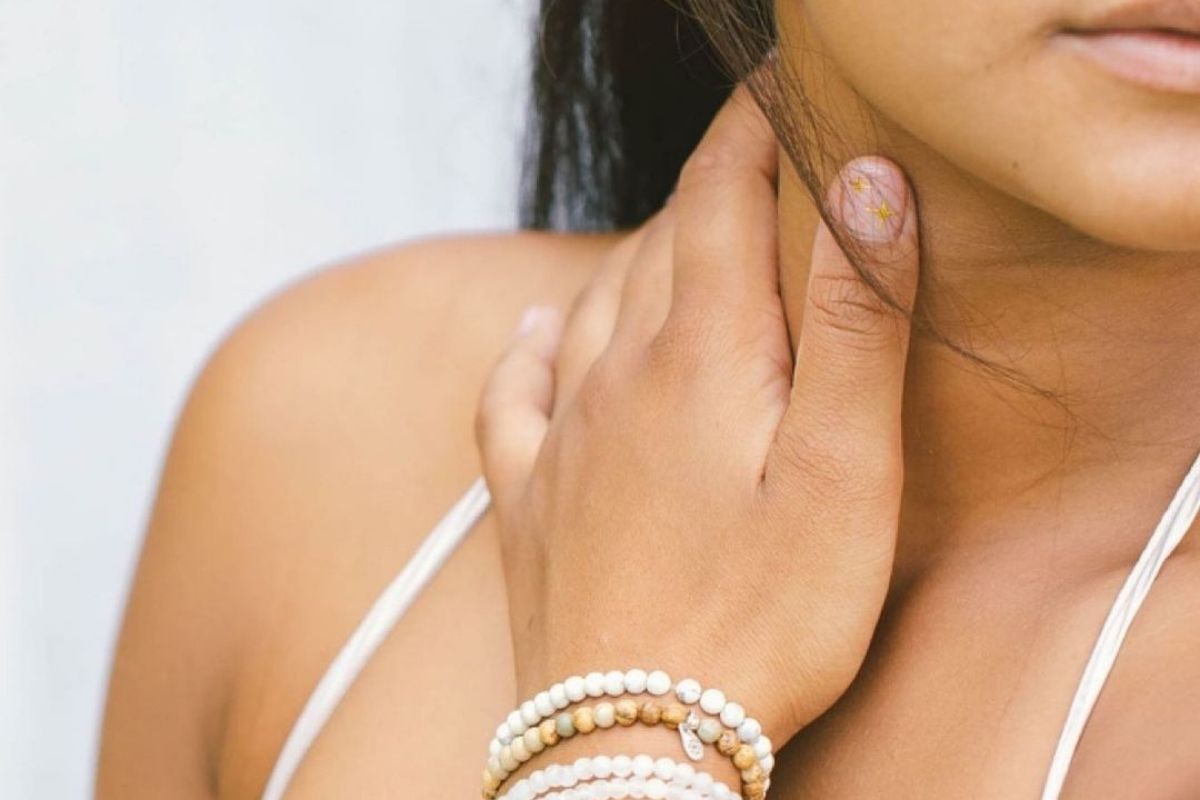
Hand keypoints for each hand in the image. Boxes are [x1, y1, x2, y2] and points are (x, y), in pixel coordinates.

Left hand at [475, 87, 919, 743]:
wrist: (634, 744)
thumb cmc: (762, 620)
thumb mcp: (846, 473)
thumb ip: (855, 324)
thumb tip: (865, 183)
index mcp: (700, 356)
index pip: (719, 197)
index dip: (751, 129)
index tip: (781, 90)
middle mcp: (616, 375)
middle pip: (661, 243)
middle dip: (711, 186)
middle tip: (756, 161)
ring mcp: (563, 437)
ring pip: (594, 303)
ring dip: (640, 254)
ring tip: (682, 236)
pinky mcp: (530, 499)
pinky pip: (512, 392)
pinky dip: (529, 345)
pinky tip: (535, 332)